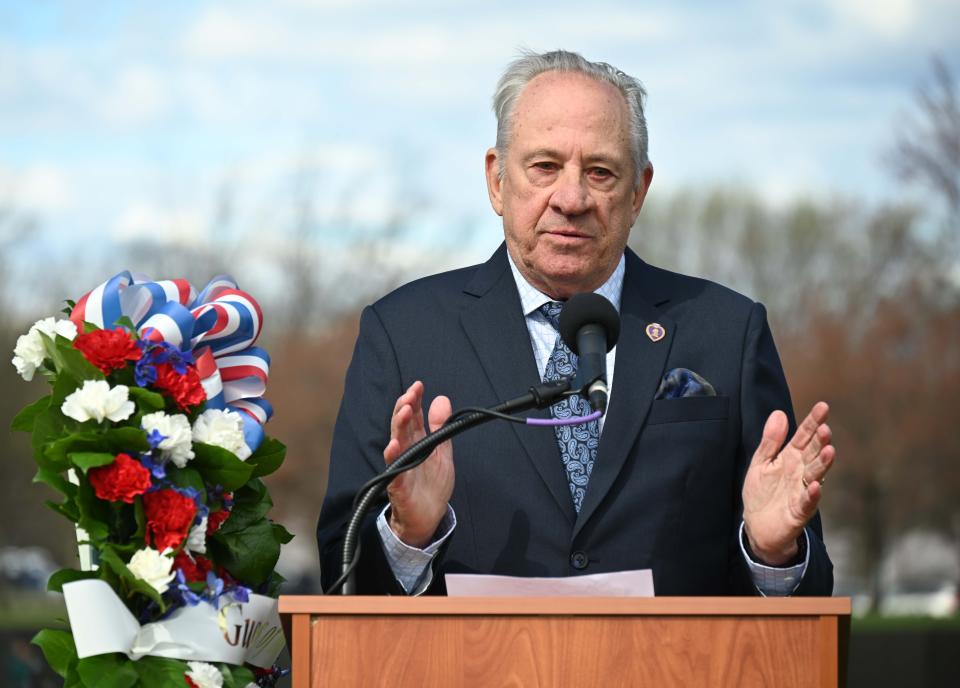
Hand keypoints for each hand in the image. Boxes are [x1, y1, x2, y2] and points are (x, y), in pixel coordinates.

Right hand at [384, 381, 453, 547]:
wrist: (428, 517)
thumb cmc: (431, 485)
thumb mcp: (442, 452)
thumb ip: (441, 427)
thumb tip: (442, 399)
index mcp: (416, 442)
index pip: (413, 416)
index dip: (414, 400)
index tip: (418, 385)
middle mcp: (406, 451)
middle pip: (402, 425)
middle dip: (405, 408)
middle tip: (411, 394)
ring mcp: (400, 467)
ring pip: (396, 443)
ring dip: (398, 427)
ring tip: (404, 411)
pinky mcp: (398, 485)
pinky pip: (394, 471)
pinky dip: (393, 459)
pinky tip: (393, 447)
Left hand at [742, 402, 834, 564]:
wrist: (757, 526)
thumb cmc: (762, 492)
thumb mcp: (761, 462)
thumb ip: (770, 440)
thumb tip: (779, 413)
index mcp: (791, 458)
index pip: (804, 436)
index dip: (812, 422)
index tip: (823, 406)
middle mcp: (800, 472)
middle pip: (813, 453)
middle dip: (820, 442)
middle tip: (825, 429)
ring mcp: (801, 491)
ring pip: (815, 475)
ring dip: (822, 464)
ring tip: (829, 451)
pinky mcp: (799, 511)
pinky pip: (807, 502)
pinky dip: (812, 494)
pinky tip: (815, 486)